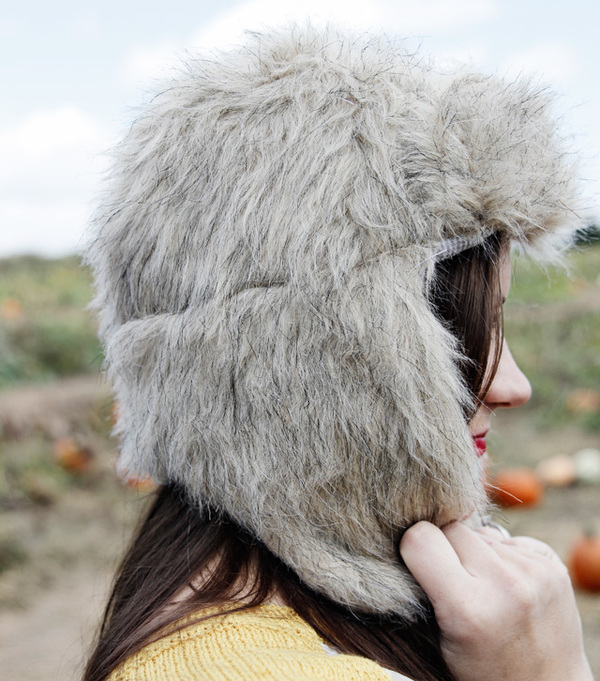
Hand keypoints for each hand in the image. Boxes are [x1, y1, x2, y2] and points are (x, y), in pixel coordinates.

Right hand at [400, 521, 592, 680]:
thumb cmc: (481, 673)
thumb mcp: (438, 641)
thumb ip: (420, 588)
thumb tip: (409, 529)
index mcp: (468, 608)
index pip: (420, 537)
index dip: (413, 547)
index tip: (418, 568)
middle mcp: (506, 585)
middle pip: (451, 528)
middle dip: (445, 548)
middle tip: (454, 584)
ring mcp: (535, 574)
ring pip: (480, 532)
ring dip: (475, 553)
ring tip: (485, 590)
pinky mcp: (554, 566)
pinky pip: (509, 539)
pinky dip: (502, 557)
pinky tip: (509, 588)